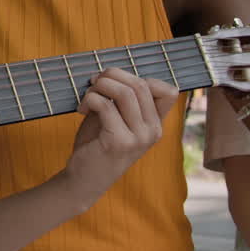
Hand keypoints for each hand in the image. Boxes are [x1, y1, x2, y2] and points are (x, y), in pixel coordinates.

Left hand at [61, 68, 176, 204]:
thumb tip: (111, 72)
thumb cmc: (97, 143)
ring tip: (87, 96)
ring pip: (124, 92)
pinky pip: (105, 106)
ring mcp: (139, 138)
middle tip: (93, 83)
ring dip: (99, 86)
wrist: (84, 178)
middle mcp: (154, 131)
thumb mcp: (115, 117)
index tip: (114, 83)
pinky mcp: (120, 142)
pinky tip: (81, 110)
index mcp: (156, 124)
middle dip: (111, 76)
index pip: (169, 90)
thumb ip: (121, 98)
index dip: (139, 78)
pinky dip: (89, 100)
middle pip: (140, 84)